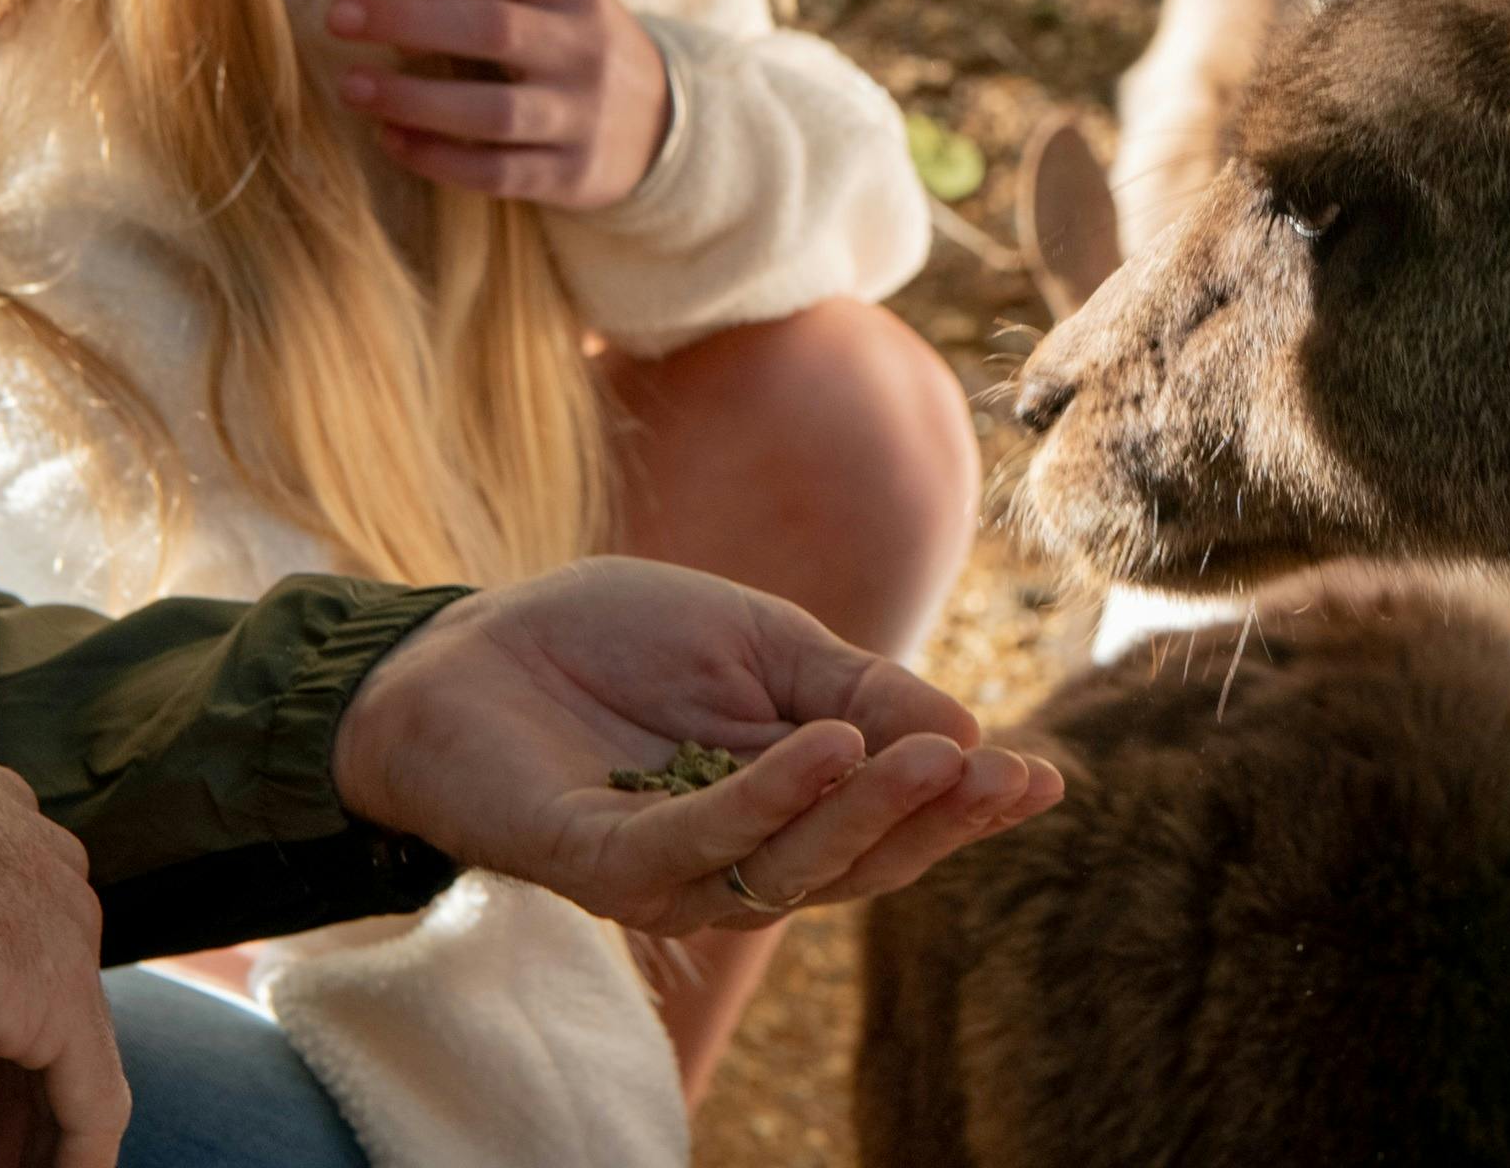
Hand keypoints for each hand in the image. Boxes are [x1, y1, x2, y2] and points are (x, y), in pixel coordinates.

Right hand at [0, 660, 124, 1167]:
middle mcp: (53, 889)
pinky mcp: (57, 1003)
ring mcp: (64, 942)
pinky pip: (90, 1104)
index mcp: (8, 851)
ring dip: (38, 1142)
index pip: (18, 967)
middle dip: (16, 1105)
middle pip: (51, 1020)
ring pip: (76, 1068)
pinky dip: (75, 1160)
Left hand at [326, 0, 670, 208]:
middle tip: (338, 15)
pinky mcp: (570, 176)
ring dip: (412, 98)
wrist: (666, 129)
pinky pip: (494, 172)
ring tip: (350, 87)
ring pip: (490, 110)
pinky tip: (391, 140)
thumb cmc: (580, 48)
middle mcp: (583, 48)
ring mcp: (581, 116)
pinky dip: (435, 158)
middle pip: (490, 27)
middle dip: (406, 20)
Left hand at [331, 558, 1063, 933]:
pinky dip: (767, 801)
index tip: (1043, 779)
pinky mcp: (594, 860)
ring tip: (934, 758)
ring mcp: (663, 869)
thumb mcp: (762, 642)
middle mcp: (732, 858)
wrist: (466, 642)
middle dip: (935, 822)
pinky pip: (694, 844)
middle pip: (853, 865)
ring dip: (866, 812)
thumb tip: (967, 735)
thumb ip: (856, 688)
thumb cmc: (612, 641)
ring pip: (787, 868)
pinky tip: (824, 749)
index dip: (966, 808)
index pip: (889, 824)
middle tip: (999, 775)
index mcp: (782, 807)